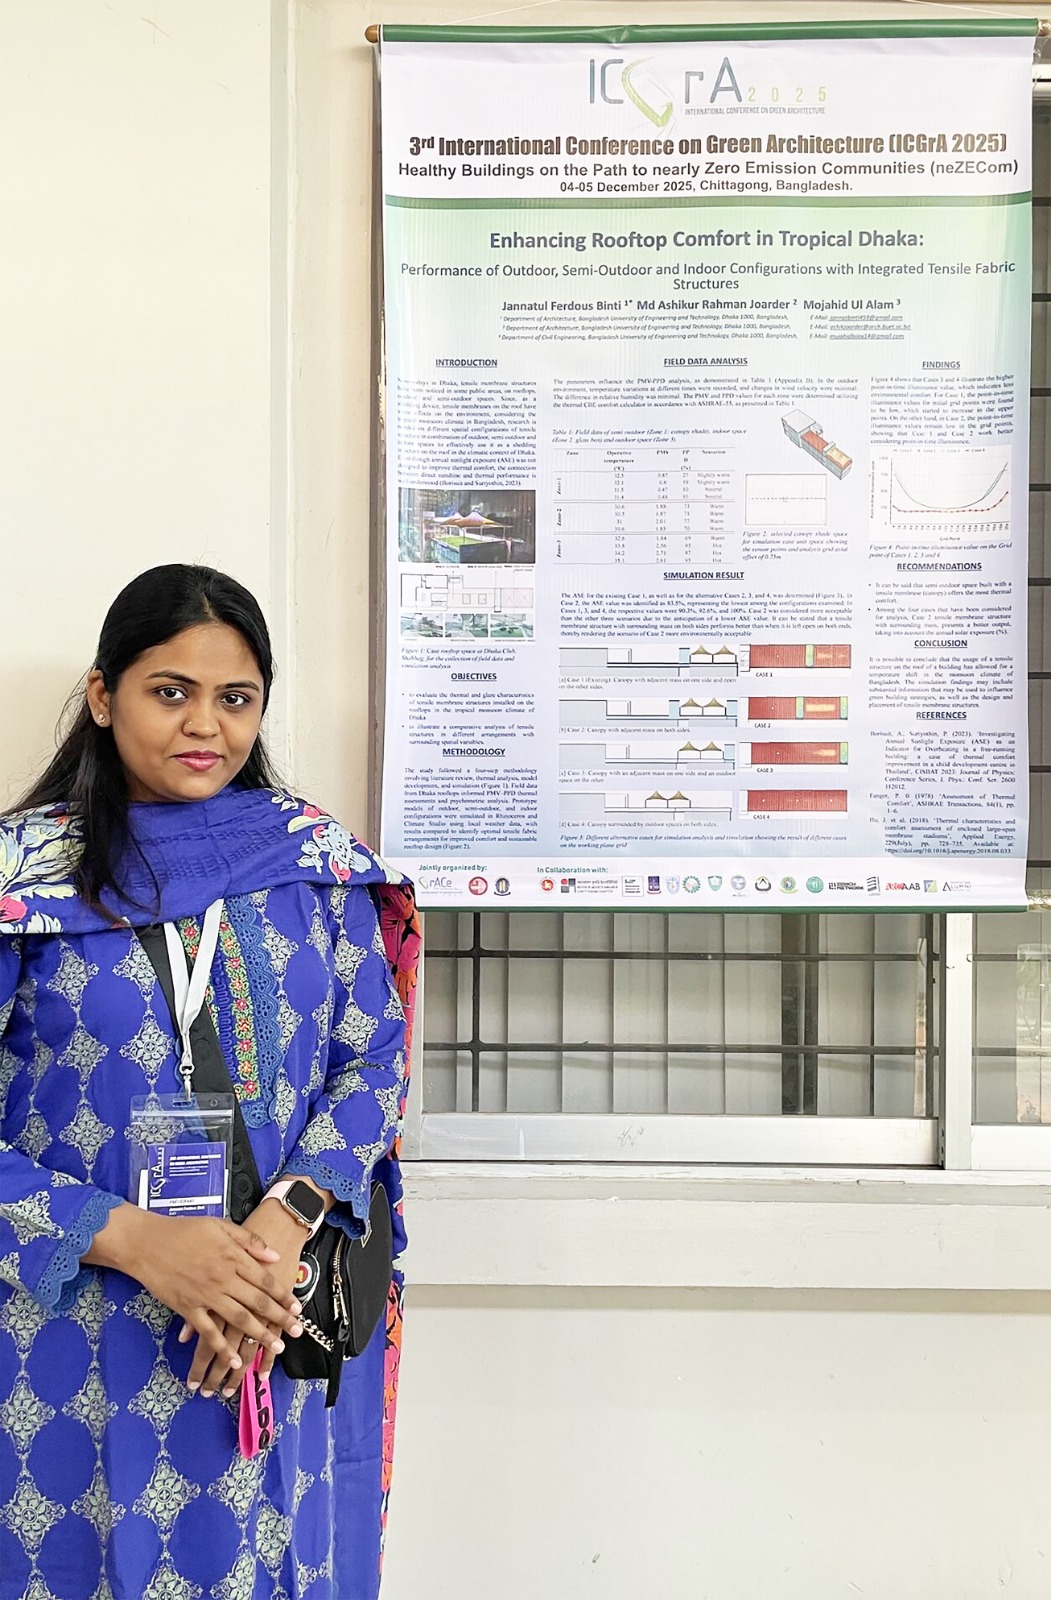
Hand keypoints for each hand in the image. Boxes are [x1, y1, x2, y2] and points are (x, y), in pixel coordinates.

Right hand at [84, 1205, 303, 1376]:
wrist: (147, 1242)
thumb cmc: (184, 1230)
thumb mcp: (220, 1225)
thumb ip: (248, 1241)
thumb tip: (274, 1255)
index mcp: (233, 1258)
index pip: (266, 1280)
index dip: (283, 1295)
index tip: (297, 1308)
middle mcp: (224, 1279)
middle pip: (258, 1302)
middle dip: (280, 1318)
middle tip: (297, 1331)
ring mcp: (206, 1295)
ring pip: (238, 1319)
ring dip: (259, 1335)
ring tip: (276, 1346)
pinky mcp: (188, 1308)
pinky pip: (208, 1332)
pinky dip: (222, 1348)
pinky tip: (234, 1361)